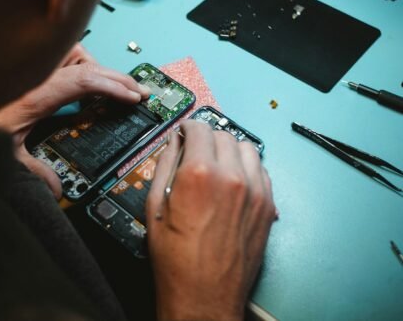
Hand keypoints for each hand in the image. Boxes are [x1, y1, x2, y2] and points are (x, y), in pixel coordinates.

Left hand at [0, 44, 149, 197]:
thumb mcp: (6, 154)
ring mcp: (35, 69)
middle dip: (116, 77)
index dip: (112, 87)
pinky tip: (86, 85)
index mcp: (35, 95)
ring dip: (95, 67)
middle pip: (85, 62)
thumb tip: (57, 188)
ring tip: (112, 86)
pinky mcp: (33, 70)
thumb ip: (34, 171)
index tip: (133, 97)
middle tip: (137, 91)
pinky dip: (81, 66)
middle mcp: (37, 76)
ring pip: (74, 53)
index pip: (83, 81)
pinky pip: (63, 58)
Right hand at [146, 120, 275, 320]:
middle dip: (207, 138)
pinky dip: (247, 167)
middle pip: (224, 135)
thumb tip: (173, 143)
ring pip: (247, 148)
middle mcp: (232, 177)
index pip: (199, 128)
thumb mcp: (155, 207)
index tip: (186, 132)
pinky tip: (233, 180)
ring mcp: (255, 192)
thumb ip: (165, 165)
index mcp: (200, 174)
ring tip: (217, 165)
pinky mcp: (267, 206)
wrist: (204, 296)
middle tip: (197, 151)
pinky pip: (262, 170)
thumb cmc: (177, 260)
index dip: (188, 127)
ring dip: (230, 149)